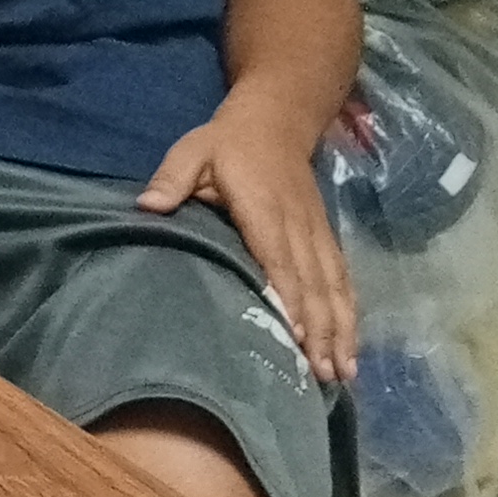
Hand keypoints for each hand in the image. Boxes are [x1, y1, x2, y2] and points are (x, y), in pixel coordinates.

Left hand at [140, 110, 358, 385]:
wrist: (275, 123)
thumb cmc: (225, 144)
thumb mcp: (192, 151)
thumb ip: (172, 179)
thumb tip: (147, 205)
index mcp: (264, 209)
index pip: (278, 258)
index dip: (288, 295)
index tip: (295, 334)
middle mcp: (297, 226)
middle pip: (312, 283)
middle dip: (320, 329)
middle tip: (323, 374)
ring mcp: (316, 234)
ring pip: (333, 286)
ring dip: (340, 329)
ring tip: (343, 372)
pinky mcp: (325, 239)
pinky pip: (341, 279)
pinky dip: (348, 312)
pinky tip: (350, 345)